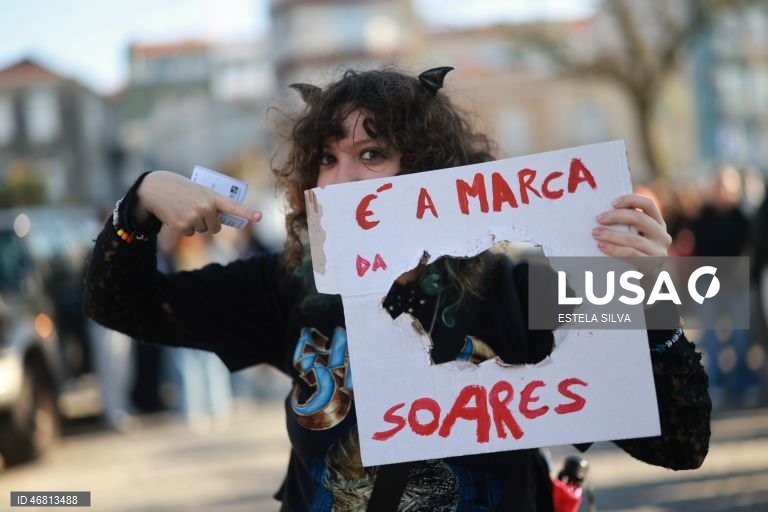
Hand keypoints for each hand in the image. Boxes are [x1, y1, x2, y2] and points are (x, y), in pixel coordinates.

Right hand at [135, 171, 261, 235]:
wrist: (157, 188)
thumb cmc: (183, 189)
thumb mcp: (200, 192)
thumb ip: (213, 204)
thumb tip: (222, 222)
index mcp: (212, 196)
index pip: (233, 206)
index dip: (247, 213)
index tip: (259, 217)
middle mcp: (205, 207)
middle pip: (215, 227)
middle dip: (209, 223)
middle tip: (197, 210)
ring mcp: (194, 217)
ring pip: (202, 231)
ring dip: (195, 224)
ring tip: (184, 209)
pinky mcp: (182, 225)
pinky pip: (189, 233)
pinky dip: (184, 227)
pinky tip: (176, 215)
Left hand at [592, 194, 671, 295]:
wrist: (644, 284)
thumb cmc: (633, 256)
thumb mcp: (633, 237)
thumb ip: (625, 226)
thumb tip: (601, 213)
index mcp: (658, 224)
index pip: (649, 205)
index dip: (631, 200)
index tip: (612, 202)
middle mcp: (662, 236)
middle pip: (641, 219)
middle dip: (617, 217)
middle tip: (598, 218)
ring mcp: (660, 252)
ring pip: (635, 239)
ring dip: (612, 235)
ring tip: (595, 233)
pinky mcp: (653, 266)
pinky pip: (632, 255)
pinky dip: (615, 250)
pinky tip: (602, 246)